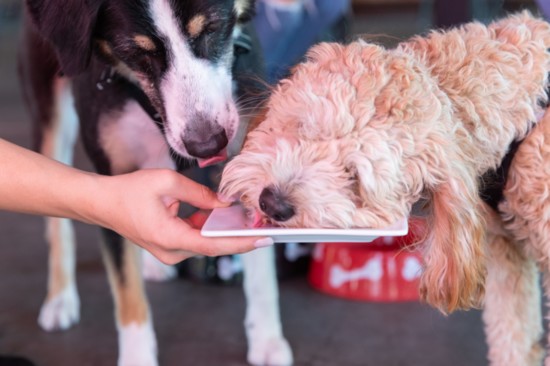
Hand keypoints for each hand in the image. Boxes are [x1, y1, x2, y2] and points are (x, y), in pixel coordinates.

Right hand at [91, 169, 272, 263]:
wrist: (101, 203)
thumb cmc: (129, 190)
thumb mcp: (167, 182)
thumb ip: (199, 193)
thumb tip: (224, 203)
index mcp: (169, 237)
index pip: (213, 244)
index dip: (241, 243)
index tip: (263, 239)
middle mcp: (170, 251)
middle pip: (212, 246)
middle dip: (238, 236)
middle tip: (264, 226)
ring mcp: (168, 251)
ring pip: (204, 243)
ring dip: (223, 231)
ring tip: (249, 219)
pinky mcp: (167, 246)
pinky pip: (194, 238)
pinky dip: (208, 228)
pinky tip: (223, 216)